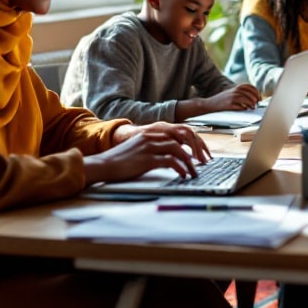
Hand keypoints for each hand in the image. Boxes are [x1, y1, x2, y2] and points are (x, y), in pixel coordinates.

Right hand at [85, 124, 208, 183]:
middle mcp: (152, 136)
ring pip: (179, 149)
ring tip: (195, 172)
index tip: (203, 152)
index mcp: (152, 132)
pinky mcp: (147, 158)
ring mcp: (149, 146)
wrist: (103, 165)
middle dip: (197, 150)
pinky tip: (184, 175)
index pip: (180, 131)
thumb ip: (157, 149)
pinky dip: (180, 168)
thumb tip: (176, 157)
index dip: (194, 141)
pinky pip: (170, 161)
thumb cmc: (122, 161)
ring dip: (190, 162)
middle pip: (183, 138)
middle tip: (205, 162)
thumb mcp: (141, 150)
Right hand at [205, 84, 259, 111]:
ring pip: (246, 99)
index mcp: (236, 87)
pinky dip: (245, 108)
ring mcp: (232, 98)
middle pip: (250, 93)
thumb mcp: (231, 92)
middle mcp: (234, 91)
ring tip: (253, 107)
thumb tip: (254, 98)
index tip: (259, 98)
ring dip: (251, 104)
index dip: (256, 92)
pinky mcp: (229, 105)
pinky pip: (240, 106)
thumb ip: (241, 93)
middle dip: (255, 98)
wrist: (209, 104)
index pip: (250, 87)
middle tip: (257, 103)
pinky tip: (246, 109)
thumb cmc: (222, 100)